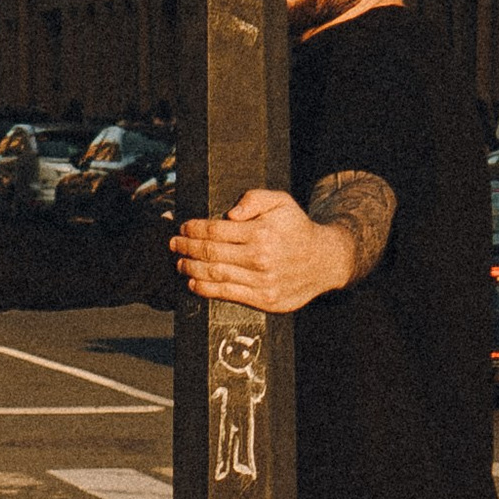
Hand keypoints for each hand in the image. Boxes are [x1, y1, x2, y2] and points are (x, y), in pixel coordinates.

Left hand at [170, 187, 356, 313]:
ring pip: (215, 275)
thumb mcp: (281, 202)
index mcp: (261, 232)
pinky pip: (227, 294)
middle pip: (211, 253)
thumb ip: (254, 199)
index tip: (183, 227)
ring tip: (180, 263)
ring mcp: (261, 281)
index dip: (194, 228)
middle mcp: (260, 257)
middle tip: (174, 244)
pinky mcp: (264, 300)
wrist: (325, 261)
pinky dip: (206, 290)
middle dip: (186, 248)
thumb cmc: (297, 228)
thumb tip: (230, 213)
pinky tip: (193, 283)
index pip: (216, 230)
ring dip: (191, 269)